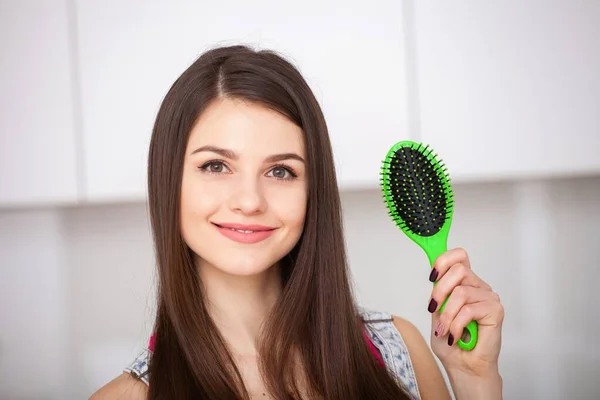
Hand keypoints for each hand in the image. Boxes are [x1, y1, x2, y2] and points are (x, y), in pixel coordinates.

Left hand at [427, 247, 503, 378]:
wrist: (464, 366)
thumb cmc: (450, 342)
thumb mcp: (437, 313)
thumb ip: (438, 294)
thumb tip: (435, 277)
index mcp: (464, 283)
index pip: (459, 256)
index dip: (444, 260)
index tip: (432, 276)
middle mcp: (478, 287)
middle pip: (458, 269)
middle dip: (440, 291)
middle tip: (434, 309)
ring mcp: (488, 297)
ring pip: (460, 292)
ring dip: (447, 315)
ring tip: (444, 330)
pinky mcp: (495, 310)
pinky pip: (468, 310)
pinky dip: (456, 325)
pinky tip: (455, 336)